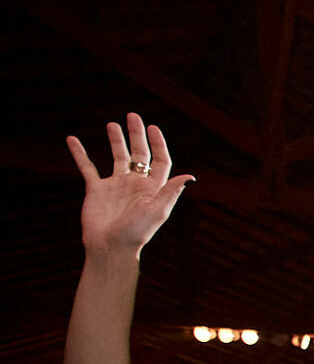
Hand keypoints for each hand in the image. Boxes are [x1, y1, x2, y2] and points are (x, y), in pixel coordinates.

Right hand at [67, 115, 194, 258]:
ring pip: (117, 157)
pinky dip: (79, 153)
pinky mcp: (96, 189)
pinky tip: (72, 139)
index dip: (158, 144)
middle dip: (137, 135)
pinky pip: (87, 167)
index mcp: (153, 188)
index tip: (153, 128)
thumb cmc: (136, 233)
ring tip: (112, 124)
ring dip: (116, 140)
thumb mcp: (157, 211)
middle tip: (133, 116)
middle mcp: (136, 184)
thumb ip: (171, 192)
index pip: (160, 161)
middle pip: (139, 154)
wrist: (110, 247)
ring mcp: (116, 186)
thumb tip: (190, 176)